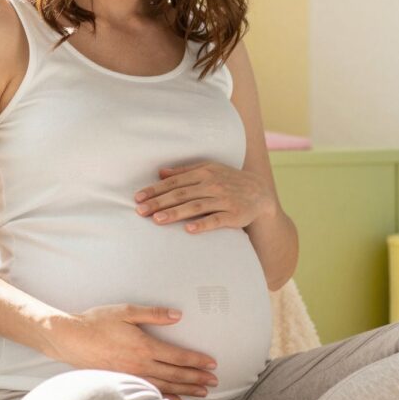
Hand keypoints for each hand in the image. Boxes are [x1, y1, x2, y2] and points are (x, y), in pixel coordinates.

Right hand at [44, 304, 218, 399]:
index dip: (197, 360)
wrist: (70, 339)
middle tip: (214, 381)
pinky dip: (165, 398)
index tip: (212, 364)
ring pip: (165, 386)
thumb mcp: (126, 312)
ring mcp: (131, 376)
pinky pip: (148, 393)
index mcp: (144, 346)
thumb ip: (154, 314)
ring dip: (186, 389)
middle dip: (197, 378)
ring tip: (202, 392)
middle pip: (175, 374)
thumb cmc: (97, 322)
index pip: (177, 356)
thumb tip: (177, 316)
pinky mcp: (122, 382)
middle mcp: (140, 365)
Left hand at [133, 161, 277, 233]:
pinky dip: (203, 224)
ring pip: (196, 206)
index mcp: (204, 173)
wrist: (260, 192)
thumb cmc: (229, 180)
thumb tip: (160, 172)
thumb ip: (184, 172)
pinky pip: (217, 220)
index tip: (138, 197)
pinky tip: (189, 230)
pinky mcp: (235, 215)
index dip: (156, 190)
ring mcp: (224, 200)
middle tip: (140, 211)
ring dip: (176, 213)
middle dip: (159, 202)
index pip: (175, 182)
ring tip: (157, 220)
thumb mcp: (209, 169)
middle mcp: (213, 185)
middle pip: (181, 194)